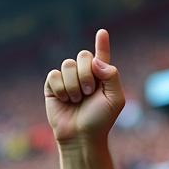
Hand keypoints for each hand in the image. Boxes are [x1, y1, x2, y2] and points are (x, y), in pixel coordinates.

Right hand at [45, 29, 124, 143]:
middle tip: (88, 93)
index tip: (103, 32)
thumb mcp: (115, 99)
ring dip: (74, 85)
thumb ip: (112, 76)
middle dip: (86, 74)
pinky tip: (64, 100)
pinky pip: (54, 75)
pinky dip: (61, 88)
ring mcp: (68, 79)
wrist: (81, 136)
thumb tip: (95, 61)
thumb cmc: (100, 121)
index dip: (102, 44)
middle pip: (83, 56)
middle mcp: (84, 75)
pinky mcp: (53, 86)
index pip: (101, 56)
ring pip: (67, 64)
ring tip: (77, 100)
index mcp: (101, 77)